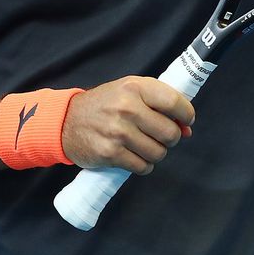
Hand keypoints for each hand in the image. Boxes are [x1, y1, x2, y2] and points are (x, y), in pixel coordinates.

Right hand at [61, 76, 194, 174]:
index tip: (186, 120)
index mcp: (135, 87)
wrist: (66, 121)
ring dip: (156, 153)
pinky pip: (142, 167)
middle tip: (161, 136)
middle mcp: (127, 108)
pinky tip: (134, 156)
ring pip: (158, 153)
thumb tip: (187, 129)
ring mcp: (118, 132)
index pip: (174, 102)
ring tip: (144, 145)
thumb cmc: (104, 105)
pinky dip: (143, 165)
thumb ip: (159, 104)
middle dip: (171, 138)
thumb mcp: (130, 92)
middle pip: (170, 133)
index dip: (186, 114)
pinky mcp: (110, 153)